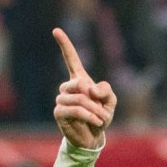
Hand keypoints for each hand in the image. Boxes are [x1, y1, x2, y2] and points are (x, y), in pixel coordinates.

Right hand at [51, 27, 116, 148]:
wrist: (94, 136)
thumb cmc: (101, 116)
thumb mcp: (111, 101)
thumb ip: (106, 89)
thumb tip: (89, 88)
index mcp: (80, 80)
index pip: (71, 59)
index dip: (64, 45)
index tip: (56, 30)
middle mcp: (68, 87)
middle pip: (79, 84)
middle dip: (95, 98)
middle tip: (103, 110)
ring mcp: (61, 99)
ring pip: (79, 98)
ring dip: (94, 109)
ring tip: (101, 118)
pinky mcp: (59, 112)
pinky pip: (75, 109)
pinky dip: (89, 116)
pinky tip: (96, 122)